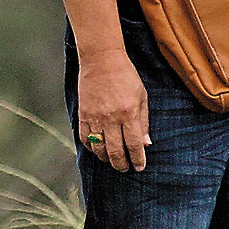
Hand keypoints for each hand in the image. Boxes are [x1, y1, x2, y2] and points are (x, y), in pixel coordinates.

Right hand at [75, 49, 152, 173]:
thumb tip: (146, 145)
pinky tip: (98, 150)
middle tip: (125, 168)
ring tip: (112, 162)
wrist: (101, 60)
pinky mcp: (83, 114)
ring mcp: (95, 117)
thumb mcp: (142, 97)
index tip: (139, 167)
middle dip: (121, 164)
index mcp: (129, 112)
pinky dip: (91, 148)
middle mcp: (111, 117)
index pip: (133, 145)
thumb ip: (144, 122)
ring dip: (106, 159)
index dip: (137, 160)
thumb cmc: (126, 76)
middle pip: (115, 151)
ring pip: (99, 148)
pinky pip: (85, 138)